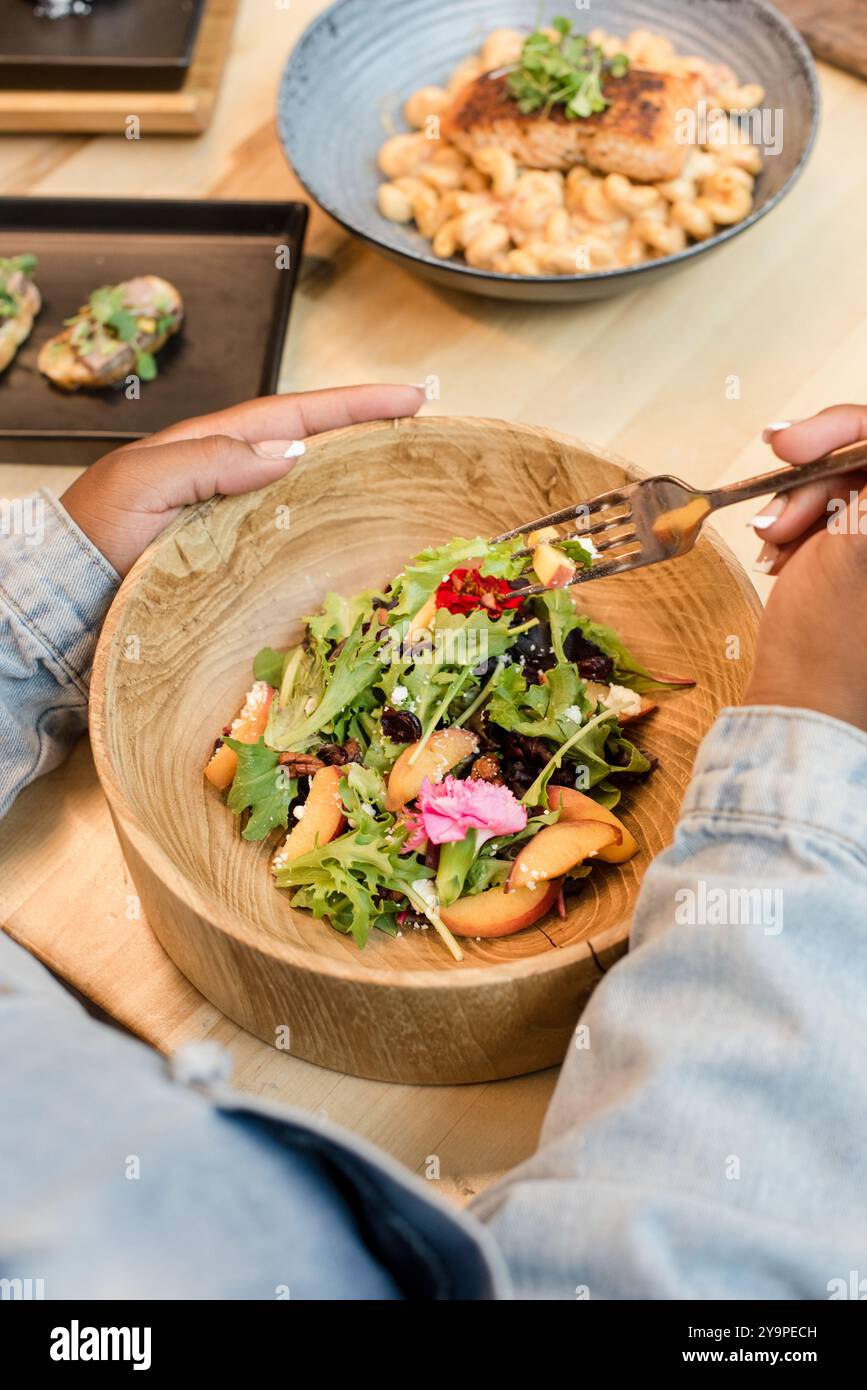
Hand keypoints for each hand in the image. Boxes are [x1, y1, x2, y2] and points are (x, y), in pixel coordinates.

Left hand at [61, 384, 424, 577]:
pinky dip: (329, 530)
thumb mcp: (142, 482)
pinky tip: (356, 541)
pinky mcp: (235, 561)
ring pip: (308, 490)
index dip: (352, 405)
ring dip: (355, 479)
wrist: (68, 596)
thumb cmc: (96, 534)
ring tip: (406, 476)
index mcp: (210, 447)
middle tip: (423, 430)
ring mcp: (235, 519)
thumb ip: (208, 460)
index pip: (295, 417)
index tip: (408, 398)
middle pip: (311, 445)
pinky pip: (293, 538)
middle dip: (365, 431)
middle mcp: (230, 477)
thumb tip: (287, 452)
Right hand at [744, 406, 866, 732]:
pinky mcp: (861, 559)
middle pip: (865, 462)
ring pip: (843, 487)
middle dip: (812, 477)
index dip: (841, 431)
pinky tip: (781, 552)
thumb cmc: (831, 646)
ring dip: (797, 505)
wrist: (803, 709)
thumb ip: (866, 487)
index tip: (788, 444)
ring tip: (772, 544)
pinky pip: (831, 516)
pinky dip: (800, 525)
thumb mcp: (851, 546)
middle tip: (772, 511)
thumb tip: (865, 438)